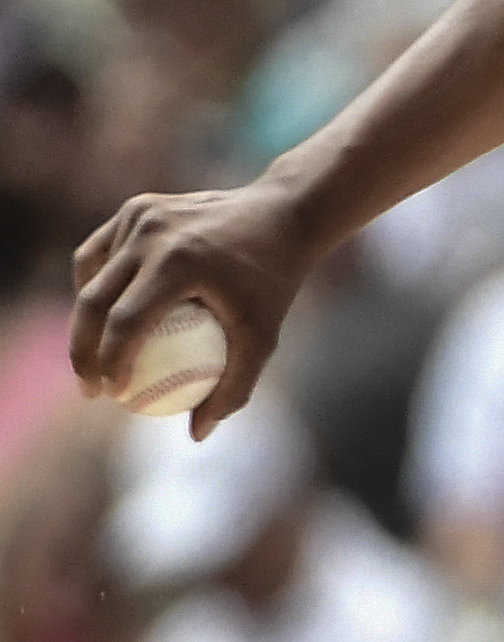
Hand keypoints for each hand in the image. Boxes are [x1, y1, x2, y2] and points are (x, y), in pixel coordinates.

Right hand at [69, 176, 317, 435]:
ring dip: (83, 319)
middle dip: (82, 351)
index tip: (113, 396)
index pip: (126, 322)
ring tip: (91, 358)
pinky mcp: (138, 206)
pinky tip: (101, 317)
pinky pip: (101, 252)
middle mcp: (152, 234)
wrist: (282, 214)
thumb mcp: (264, 338)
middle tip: (91, 388)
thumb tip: (197, 434)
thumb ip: (234, 388)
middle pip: (94, 300)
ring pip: (91, 274)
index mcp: (179, 262)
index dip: (110, 363)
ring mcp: (141, 215)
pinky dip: (94, 283)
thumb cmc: (274, 283)